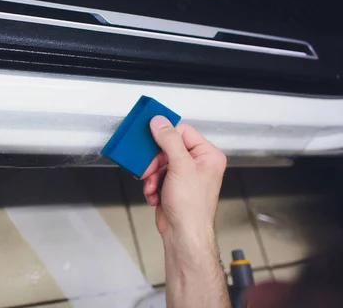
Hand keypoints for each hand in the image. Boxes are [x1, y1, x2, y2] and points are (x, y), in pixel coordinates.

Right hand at [141, 116, 226, 237]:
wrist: (183, 235)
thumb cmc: (191, 208)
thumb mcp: (180, 167)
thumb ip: (169, 141)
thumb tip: (159, 122)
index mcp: (208, 155)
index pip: (182, 132)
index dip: (165, 137)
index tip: (151, 142)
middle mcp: (198, 163)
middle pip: (167, 148)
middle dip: (155, 162)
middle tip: (149, 169)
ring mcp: (185, 175)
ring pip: (159, 162)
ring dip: (151, 175)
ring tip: (153, 186)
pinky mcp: (173, 185)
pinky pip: (156, 176)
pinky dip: (151, 185)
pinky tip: (154, 194)